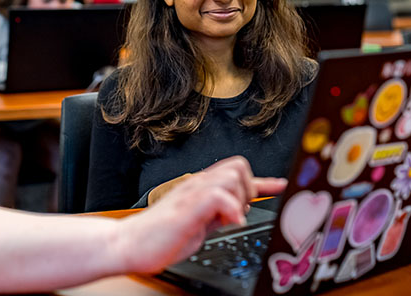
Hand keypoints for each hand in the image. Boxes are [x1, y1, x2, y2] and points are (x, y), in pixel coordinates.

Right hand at [116, 156, 286, 273]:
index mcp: (199, 189)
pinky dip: (230, 209)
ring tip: (227, 219)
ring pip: (232, 176)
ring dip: (239, 199)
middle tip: (235, 214)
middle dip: (247, 190)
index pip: (235, 175)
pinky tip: (227, 222)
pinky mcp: (186, 208)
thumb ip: (218, 214)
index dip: (263, 181)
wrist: (128, 244)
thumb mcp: (199, 225)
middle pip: (238, 166)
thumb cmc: (159, 237)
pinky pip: (219, 196)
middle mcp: (196, 186)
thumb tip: (239, 211)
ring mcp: (190, 194)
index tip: (282, 185)